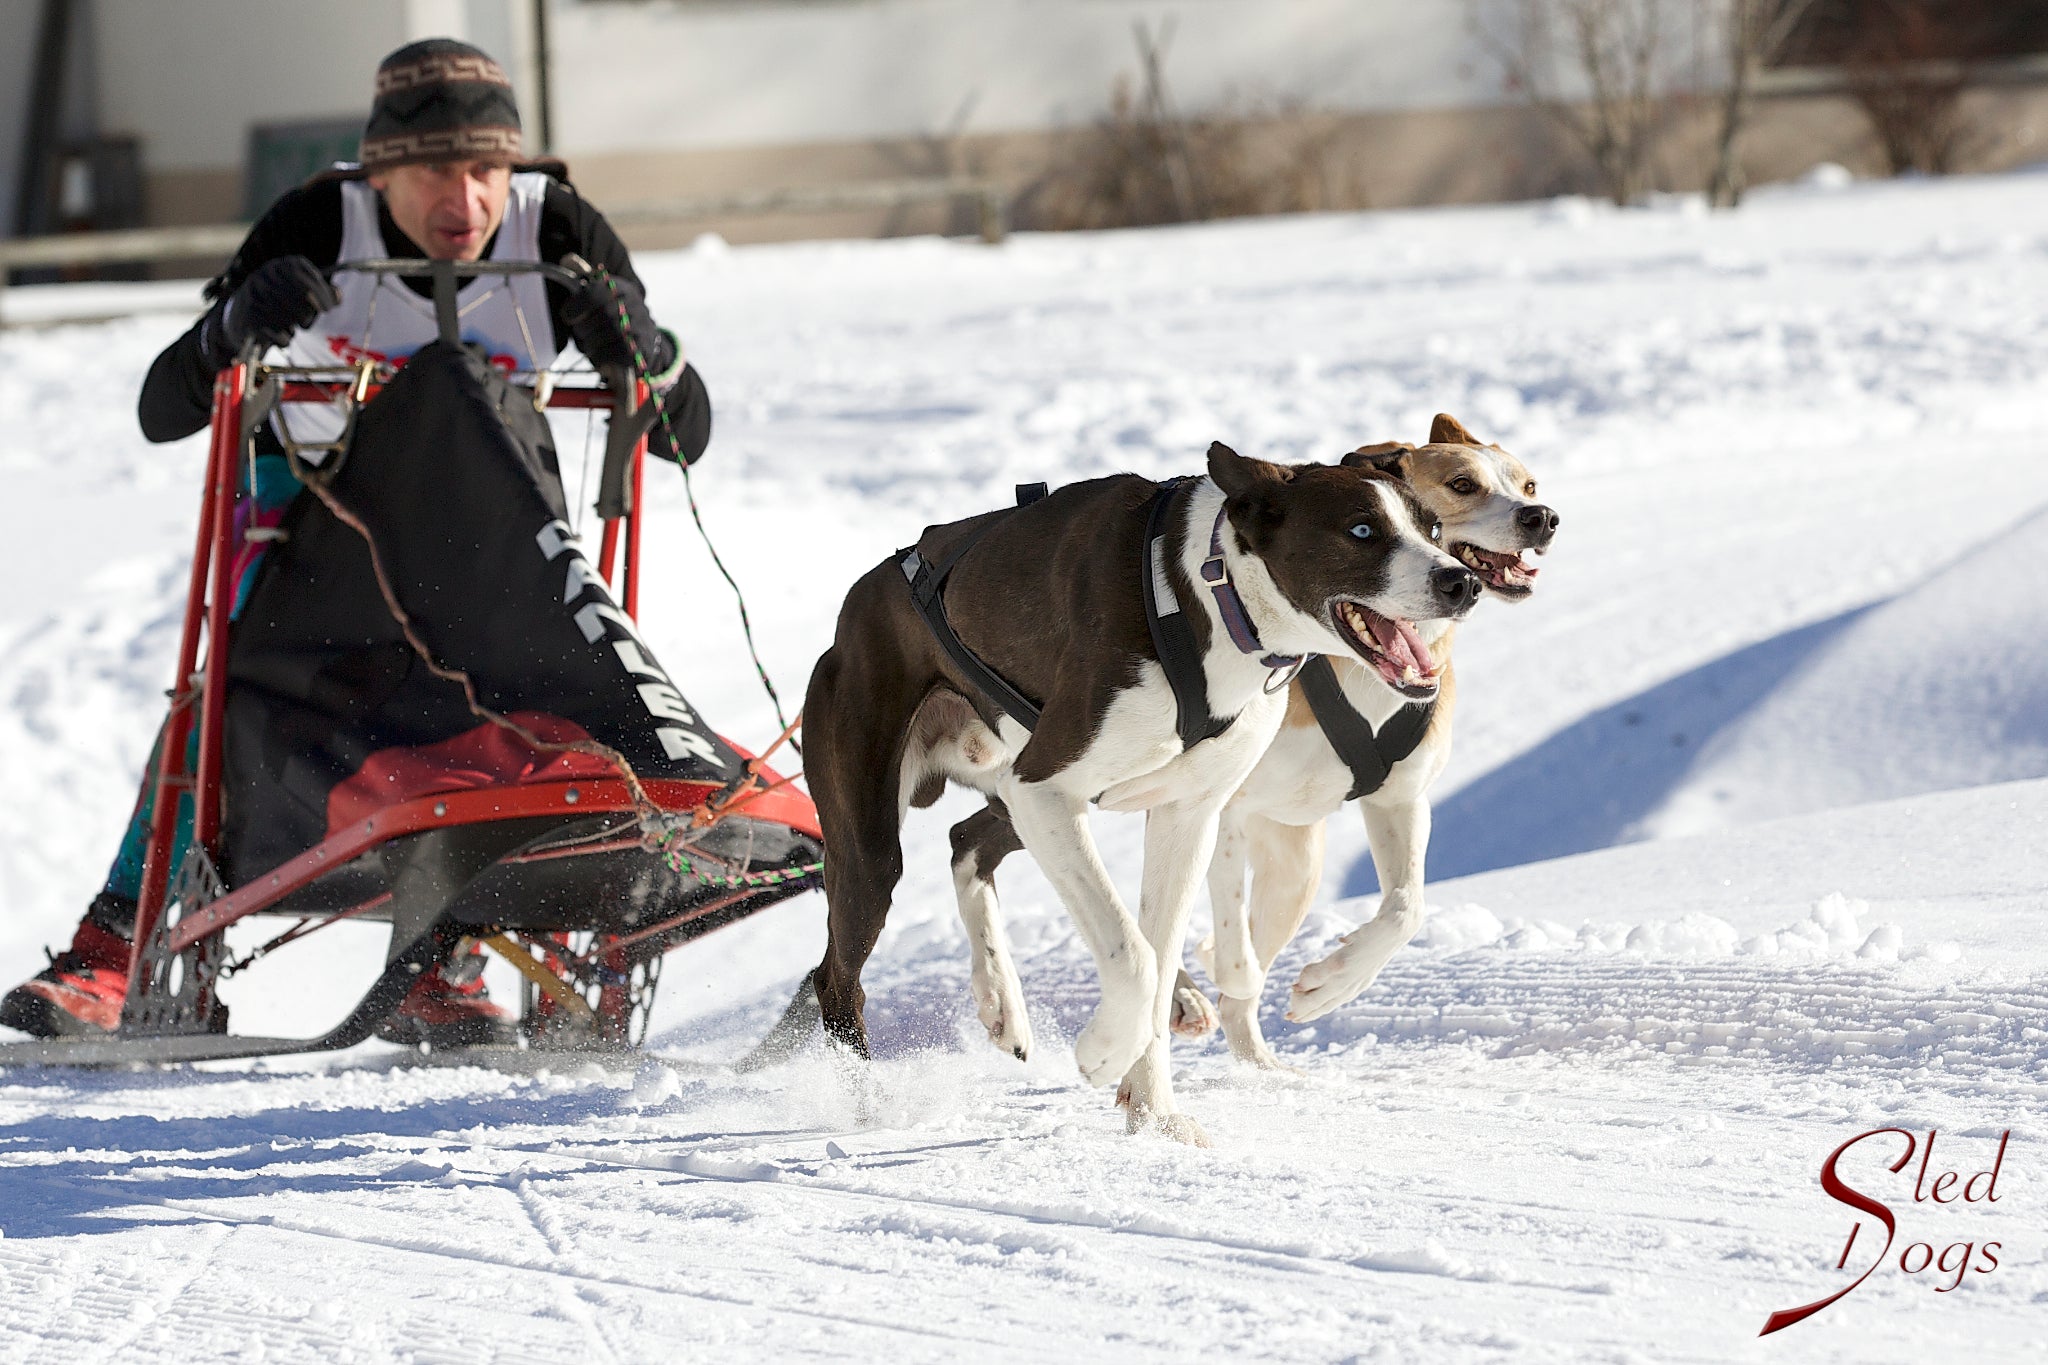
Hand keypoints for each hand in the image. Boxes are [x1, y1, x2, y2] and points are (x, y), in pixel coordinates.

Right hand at [202, 256, 338, 366]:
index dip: (323, 296)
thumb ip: (323, 292)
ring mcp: (254, 294)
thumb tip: (338, 296)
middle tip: (306, 321)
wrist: (240, 317)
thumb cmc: (279, 304)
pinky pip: (278, 332)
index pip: (309, 279)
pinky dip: (285, 338)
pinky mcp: (249, 317)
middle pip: (302, 297)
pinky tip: (283, 335)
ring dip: (296, 325)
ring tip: (293, 325)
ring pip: (291, 315)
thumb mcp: (300, 291)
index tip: (328, 308)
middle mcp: (265, 274)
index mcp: (282, 265)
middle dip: (309, 313)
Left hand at [563, 270, 660, 371]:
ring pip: (612, 335)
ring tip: (589, 345)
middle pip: (604, 315)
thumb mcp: (599, 294)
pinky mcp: (644, 347)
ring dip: (592, 344)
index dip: (577, 305)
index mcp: (620, 287)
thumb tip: (568, 259)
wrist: (643, 340)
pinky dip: (603, 357)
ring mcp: (642, 326)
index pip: (597, 292)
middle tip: (579, 333)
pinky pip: (619, 353)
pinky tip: (599, 356)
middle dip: (584, 328)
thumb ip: (582, 277)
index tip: (567, 316)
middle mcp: (635, 303)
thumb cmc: (612, 316)